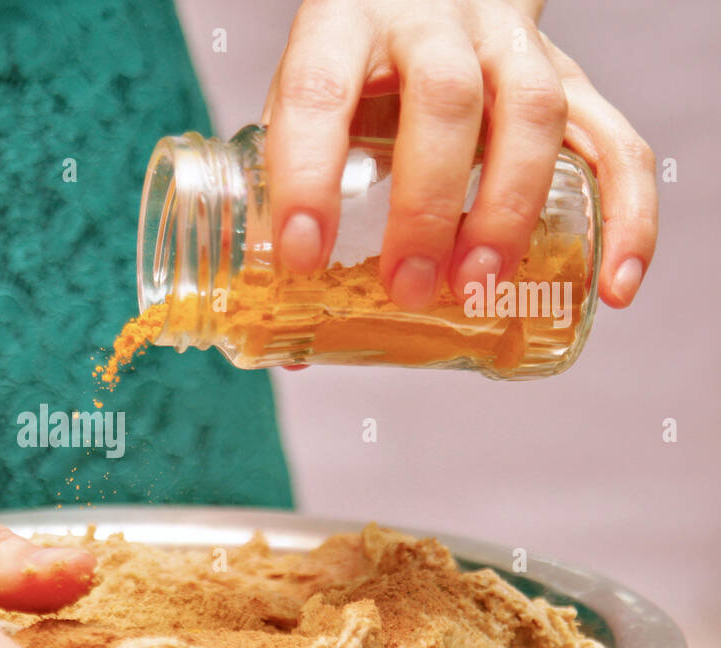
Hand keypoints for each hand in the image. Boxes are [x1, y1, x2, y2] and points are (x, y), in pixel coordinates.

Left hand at [260, 0, 656, 308]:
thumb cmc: (354, 64)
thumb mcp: (303, 108)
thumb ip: (288, 207)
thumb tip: (292, 349)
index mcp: (344, 24)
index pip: (319, 93)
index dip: (308, 176)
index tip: (304, 256)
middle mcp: (431, 21)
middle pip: (443, 99)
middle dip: (426, 204)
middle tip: (408, 287)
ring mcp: (509, 42)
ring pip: (532, 110)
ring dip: (509, 209)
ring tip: (480, 285)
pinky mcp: (570, 76)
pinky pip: (617, 141)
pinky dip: (626, 215)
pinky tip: (612, 285)